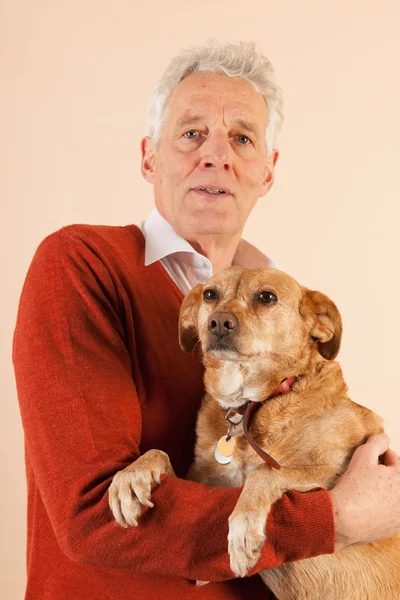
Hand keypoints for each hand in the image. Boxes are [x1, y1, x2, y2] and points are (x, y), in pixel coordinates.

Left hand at [108, 449, 173, 527]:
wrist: (153, 458)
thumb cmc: (139, 480)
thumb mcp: (129, 491)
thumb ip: (127, 504)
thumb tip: (125, 523)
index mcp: (116, 483)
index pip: (114, 501)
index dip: (118, 515)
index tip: (124, 526)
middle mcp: (123, 477)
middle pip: (124, 497)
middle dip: (128, 512)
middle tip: (135, 523)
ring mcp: (135, 472)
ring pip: (137, 488)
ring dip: (143, 499)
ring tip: (149, 505)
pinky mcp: (146, 469)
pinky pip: (149, 481)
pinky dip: (153, 488)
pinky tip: (155, 495)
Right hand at [329, 433, 399, 549]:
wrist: (342, 519)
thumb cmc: (353, 487)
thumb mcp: (363, 456)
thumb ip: (376, 443)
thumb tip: (384, 437)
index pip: (395, 460)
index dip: (382, 454)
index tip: (371, 455)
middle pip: (396, 478)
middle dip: (385, 472)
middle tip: (368, 470)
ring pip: (394, 496)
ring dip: (385, 490)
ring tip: (367, 487)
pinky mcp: (392, 529)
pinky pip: (390, 513)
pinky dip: (382, 507)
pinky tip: (368, 504)